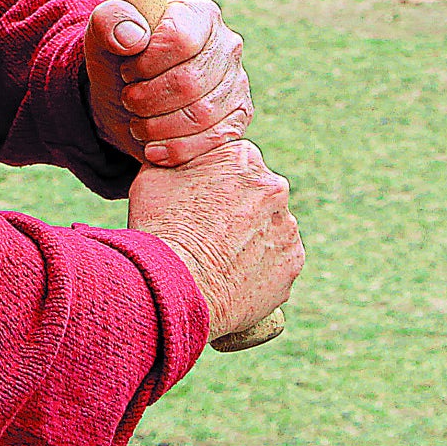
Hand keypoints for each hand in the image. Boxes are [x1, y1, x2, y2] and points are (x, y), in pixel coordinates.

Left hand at [85, 0, 250, 168]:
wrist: (126, 103)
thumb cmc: (118, 62)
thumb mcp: (102, 36)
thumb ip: (110, 21)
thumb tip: (134, 36)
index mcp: (200, 14)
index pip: (180, 39)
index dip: (147, 63)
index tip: (127, 71)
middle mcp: (227, 45)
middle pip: (190, 82)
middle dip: (148, 99)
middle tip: (129, 101)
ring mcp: (237, 82)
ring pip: (203, 115)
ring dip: (159, 126)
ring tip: (138, 123)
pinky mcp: (239, 117)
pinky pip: (215, 140)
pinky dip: (176, 148)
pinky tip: (154, 146)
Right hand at [127, 139, 302, 345]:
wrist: (176, 289)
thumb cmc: (160, 229)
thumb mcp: (154, 175)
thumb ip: (179, 160)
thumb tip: (177, 156)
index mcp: (242, 157)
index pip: (233, 163)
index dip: (212, 183)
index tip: (197, 202)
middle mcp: (275, 187)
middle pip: (255, 194)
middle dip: (235, 209)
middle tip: (205, 231)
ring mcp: (287, 227)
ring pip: (268, 228)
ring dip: (249, 238)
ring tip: (216, 259)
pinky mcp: (293, 263)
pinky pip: (276, 261)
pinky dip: (258, 268)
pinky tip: (231, 277)